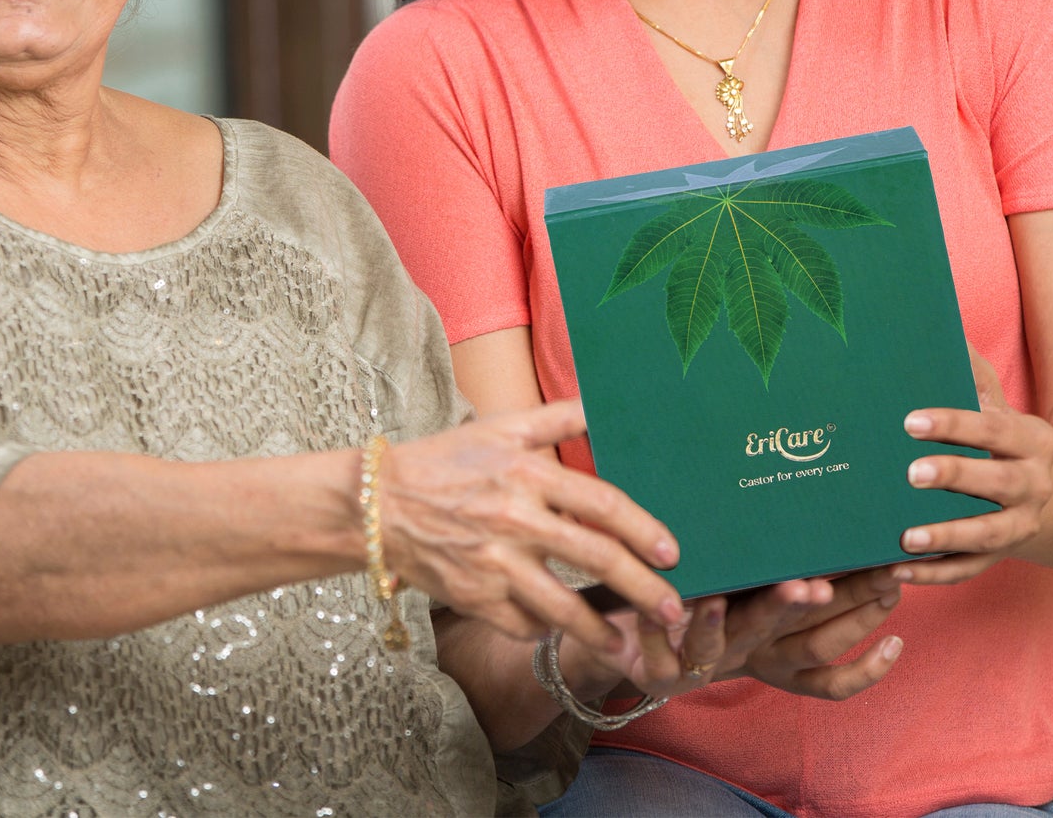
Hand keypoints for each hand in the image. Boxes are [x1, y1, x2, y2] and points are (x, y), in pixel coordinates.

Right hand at [381, 400, 687, 652]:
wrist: (378, 501)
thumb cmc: (444, 459)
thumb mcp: (499, 426)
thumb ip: (556, 418)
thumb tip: (602, 406)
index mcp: (526, 472)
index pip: (600, 502)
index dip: (641, 528)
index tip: (672, 551)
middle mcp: (514, 518)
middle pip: (595, 556)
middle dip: (642, 587)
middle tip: (674, 609)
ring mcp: (493, 562)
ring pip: (562, 605)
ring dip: (602, 630)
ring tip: (628, 646)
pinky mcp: (473, 597)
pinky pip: (521, 623)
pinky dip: (544, 630)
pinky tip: (561, 632)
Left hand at [555, 569, 900, 707]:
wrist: (619, 637)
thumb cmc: (685, 592)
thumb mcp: (731, 574)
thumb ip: (761, 548)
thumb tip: (792, 478)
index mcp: (769, 631)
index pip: (829, 631)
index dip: (859, 614)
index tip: (884, 582)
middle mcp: (743, 652)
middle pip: (779, 642)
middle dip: (796, 612)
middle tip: (812, 586)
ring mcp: (701, 666)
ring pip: (717, 648)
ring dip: (718, 623)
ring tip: (714, 598)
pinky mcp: (658, 675)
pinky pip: (659, 656)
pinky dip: (656, 630)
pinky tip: (651, 606)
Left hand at [899, 347, 1052, 582]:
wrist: (1048, 488)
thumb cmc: (999, 432)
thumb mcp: (993, 398)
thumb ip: (967, 369)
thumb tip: (934, 319)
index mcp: (1031, 441)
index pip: (994, 429)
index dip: (954, 425)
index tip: (911, 421)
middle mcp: (1032, 485)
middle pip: (998, 485)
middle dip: (956, 478)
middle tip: (912, 473)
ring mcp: (1019, 525)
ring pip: (987, 536)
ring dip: (946, 537)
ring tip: (904, 537)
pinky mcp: (999, 557)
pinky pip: (968, 571)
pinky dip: (934, 574)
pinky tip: (896, 570)